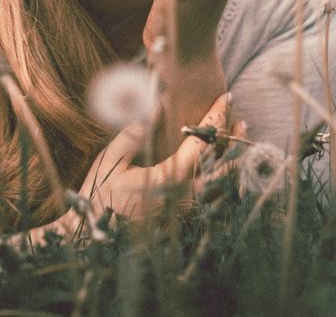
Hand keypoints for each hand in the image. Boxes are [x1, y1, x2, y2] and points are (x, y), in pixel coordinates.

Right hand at [28, 91, 239, 242]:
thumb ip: (133, 134)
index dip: (216, 118)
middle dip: (234, 140)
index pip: (202, 143)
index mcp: (169, 179)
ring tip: (239, 141)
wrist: (94, 238)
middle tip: (241, 120)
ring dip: (233, 161)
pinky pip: (213, 199)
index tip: (225, 98)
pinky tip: (224, 170)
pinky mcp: (184, 222)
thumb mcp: (110, 160)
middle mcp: (185, 198)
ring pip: (222, 185)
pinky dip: (224, 181)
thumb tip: (153, 107)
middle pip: (223, 165)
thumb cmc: (100, 196)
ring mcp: (188, 213)